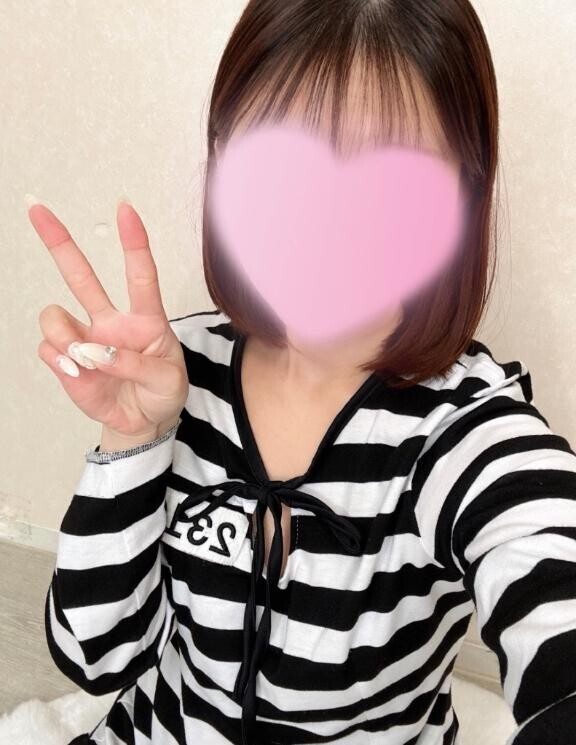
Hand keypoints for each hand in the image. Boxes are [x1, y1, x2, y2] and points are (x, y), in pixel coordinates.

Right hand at [30, 199, 187, 438]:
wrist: (145, 423)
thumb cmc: (162, 392)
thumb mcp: (167, 379)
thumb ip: (136, 364)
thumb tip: (95, 353)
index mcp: (145, 318)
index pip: (140, 275)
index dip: (134, 242)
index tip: (125, 208)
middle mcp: (111, 322)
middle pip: (81, 276)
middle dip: (59, 242)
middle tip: (36, 209)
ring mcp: (86, 339)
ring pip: (54, 314)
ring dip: (64, 335)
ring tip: (84, 360)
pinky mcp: (67, 362)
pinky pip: (48, 349)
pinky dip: (58, 360)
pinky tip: (77, 372)